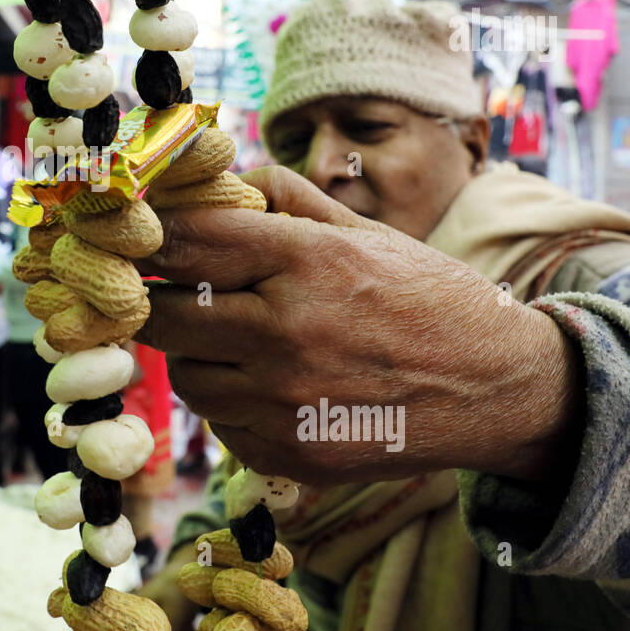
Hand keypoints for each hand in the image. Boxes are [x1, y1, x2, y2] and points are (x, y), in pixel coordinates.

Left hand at [134, 167, 583, 485]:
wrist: (497, 386)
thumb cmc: (427, 296)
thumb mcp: (364, 231)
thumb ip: (285, 199)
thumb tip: (216, 175)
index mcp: (307, 261)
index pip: (185, 241)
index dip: (147, 239)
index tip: (132, 239)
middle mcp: (289, 332)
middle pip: (164, 316)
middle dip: (152, 301)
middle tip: (160, 293)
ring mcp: (288, 403)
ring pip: (187, 376)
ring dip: (193, 354)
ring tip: (229, 338)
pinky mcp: (293, 454)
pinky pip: (221, 424)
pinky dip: (230, 403)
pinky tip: (265, 384)